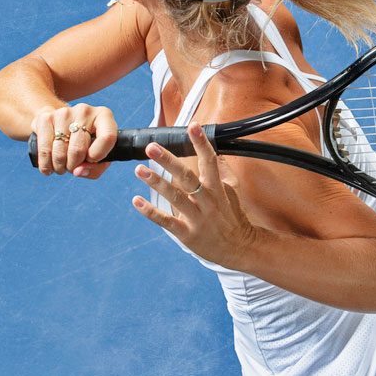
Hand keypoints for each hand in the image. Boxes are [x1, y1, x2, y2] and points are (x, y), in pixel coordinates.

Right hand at [31, 103, 118, 177]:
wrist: (61, 123)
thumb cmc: (85, 143)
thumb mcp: (98, 155)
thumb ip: (94, 168)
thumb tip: (78, 171)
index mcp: (104, 116)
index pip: (107, 137)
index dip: (98, 155)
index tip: (91, 160)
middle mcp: (84, 111)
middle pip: (78, 149)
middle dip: (74, 165)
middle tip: (72, 166)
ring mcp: (63, 113)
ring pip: (60, 152)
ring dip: (60, 167)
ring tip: (62, 166)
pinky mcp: (46, 118)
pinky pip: (45, 150)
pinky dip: (47, 165)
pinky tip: (49, 166)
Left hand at [131, 124, 259, 267]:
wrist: (240, 248)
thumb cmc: (234, 218)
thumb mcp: (233, 192)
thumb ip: (223, 171)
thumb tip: (217, 151)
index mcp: (217, 189)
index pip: (210, 161)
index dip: (201, 144)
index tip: (193, 127)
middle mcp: (207, 201)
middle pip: (187, 178)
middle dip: (169, 161)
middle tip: (152, 147)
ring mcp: (197, 218)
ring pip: (175, 198)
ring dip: (156, 183)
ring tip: (139, 169)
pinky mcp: (187, 234)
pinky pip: (167, 222)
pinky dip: (151, 212)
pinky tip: (136, 201)